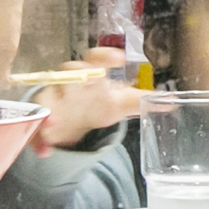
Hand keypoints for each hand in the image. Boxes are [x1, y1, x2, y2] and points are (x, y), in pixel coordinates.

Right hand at [29, 46, 151, 152]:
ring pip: (48, 99)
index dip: (105, 57)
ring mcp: (53, 100)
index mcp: (91, 75)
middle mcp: (70, 82)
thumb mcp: (120, 104)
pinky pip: (37, 129)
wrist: (73, 120)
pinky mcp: (42, 120)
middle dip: (74, 76)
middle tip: (81, 80)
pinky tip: (45, 151)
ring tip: (54, 122)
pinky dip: (39, 140)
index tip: (119, 58)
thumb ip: (140, 101)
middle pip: (70, 73)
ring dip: (50, 111)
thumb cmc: (97, 103)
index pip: (96, 59)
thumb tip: (171, 101)